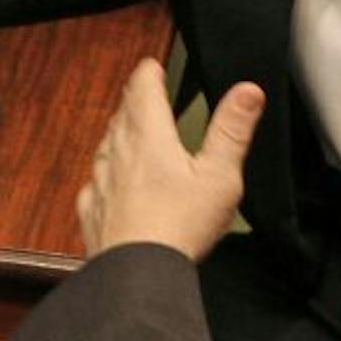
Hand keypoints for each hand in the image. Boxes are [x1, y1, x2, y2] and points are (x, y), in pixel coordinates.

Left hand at [77, 60, 264, 259]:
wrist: (138, 274)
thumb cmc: (180, 226)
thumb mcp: (220, 175)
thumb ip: (232, 130)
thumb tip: (247, 91)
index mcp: (149, 138)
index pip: (141, 90)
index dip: (148, 73)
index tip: (152, 66)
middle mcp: (118, 154)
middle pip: (121, 115)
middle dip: (133, 101)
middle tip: (142, 93)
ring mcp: (101, 183)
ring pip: (106, 147)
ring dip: (117, 134)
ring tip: (128, 132)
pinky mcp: (93, 212)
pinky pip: (95, 184)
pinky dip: (105, 175)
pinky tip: (110, 184)